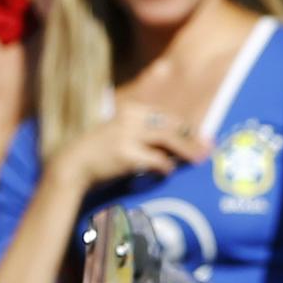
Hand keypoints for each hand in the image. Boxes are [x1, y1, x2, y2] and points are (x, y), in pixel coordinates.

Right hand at [51, 101, 205, 193]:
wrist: (73, 163)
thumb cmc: (100, 152)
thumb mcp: (120, 133)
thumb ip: (143, 132)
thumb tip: (172, 145)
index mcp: (131, 110)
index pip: (166, 116)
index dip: (186, 127)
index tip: (201, 136)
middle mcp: (130, 118)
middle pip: (171, 125)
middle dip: (193, 137)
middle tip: (208, 148)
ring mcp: (128, 135)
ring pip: (168, 139)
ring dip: (186, 150)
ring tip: (198, 160)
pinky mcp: (126, 154)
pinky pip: (156, 159)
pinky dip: (166, 166)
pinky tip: (169, 172)